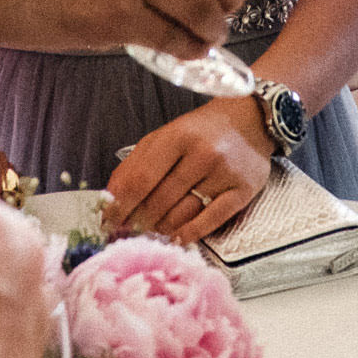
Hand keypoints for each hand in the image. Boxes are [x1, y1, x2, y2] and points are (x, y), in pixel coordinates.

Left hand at [106, 98, 273, 244]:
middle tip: (128, 231)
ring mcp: (224, 173)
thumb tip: (111, 199)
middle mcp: (202, 153)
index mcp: (178, 136)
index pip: (140, 179)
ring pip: (182, 214)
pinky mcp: (242, 191)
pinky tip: (177, 238)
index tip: (109, 221)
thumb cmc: (201, 131)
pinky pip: (211, 221)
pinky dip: (190, 234)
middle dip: (139, 221)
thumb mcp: (165, 136)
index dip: (120, 205)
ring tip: (151, 233)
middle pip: (160, 200)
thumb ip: (137, 163)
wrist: (249, 119)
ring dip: (161, 229)